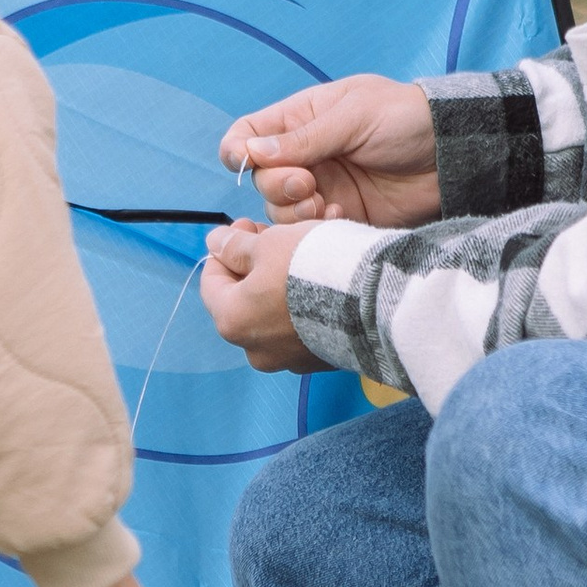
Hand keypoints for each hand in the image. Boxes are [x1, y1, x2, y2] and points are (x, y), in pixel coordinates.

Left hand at [201, 218, 320, 372]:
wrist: (375, 300)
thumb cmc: (312, 268)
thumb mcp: (268, 244)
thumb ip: (234, 246)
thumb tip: (214, 243)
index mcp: (232, 321)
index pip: (211, 282)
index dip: (224, 248)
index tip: (244, 225)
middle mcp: (256, 350)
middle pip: (243, 300)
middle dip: (254, 264)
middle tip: (272, 236)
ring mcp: (290, 360)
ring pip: (274, 314)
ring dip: (280, 284)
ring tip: (302, 256)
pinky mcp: (321, 361)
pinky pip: (302, 327)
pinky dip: (304, 305)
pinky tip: (322, 282)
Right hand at [220, 75, 440, 226]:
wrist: (451, 154)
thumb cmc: (405, 118)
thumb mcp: (353, 117)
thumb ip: (304, 137)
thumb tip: (250, 151)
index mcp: (300, 119)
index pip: (247, 135)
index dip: (238, 150)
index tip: (250, 162)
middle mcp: (304, 155)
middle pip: (260, 179)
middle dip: (277, 185)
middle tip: (309, 184)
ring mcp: (321, 187)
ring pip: (279, 209)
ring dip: (294, 211)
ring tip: (325, 203)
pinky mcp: (340, 215)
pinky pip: (309, 230)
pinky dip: (317, 227)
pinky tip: (341, 216)